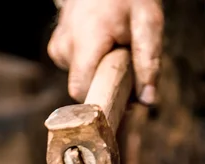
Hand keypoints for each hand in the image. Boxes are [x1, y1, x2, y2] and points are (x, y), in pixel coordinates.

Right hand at [48, 0, 162, 103]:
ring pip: (81, 81)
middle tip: (127, 69)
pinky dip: (92, 66)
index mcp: (86, 38)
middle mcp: (65, 44)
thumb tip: (148, 100)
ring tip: (115, 51)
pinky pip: (76, 71)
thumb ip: (148, 61)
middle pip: (82, 89)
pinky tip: (102, 48)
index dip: (105, 99)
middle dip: (106, 87)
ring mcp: (57, 47)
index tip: (126, 100)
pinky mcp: (56, 49)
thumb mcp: (148, 22)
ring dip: (101, 75)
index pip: (82, 90)